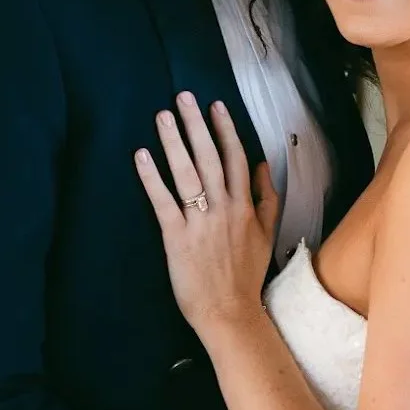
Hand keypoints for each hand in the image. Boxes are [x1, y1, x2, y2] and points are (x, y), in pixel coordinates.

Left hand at [135, 93, 277, 333]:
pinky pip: (163, 200)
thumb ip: (266, 199)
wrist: (230, 312)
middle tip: (184, 98)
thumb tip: (262, 165)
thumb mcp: (267, 235)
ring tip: (163, 116)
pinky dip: (152, 177)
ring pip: (188, 173)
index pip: (236, 159)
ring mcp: (200, 222)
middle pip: (211, 158)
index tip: (216, 106)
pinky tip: (141, 155)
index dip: (225, 130)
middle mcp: (224, 209)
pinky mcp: (177, 237)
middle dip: (197, 125)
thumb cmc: (245, 276)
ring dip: (175, 142)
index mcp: (245, 207)